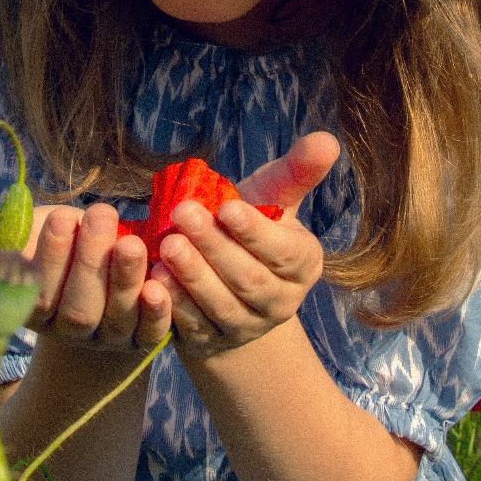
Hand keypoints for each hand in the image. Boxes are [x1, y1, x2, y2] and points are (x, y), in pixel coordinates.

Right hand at [24, 203, 171, 356]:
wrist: (108, 271)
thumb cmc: (66, 241)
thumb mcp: (35, 231)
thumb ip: (10, 228)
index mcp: (35, 310)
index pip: (37, 293)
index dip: (50, 257)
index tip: (61, 217)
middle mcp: (70, 331)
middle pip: (78, 310)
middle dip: (90, 261)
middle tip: (100, 215)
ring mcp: (108, 339)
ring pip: (115, 318)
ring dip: (124, 280)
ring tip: (131, 243)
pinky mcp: (143, 339)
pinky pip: (150, 334)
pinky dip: (156, 312)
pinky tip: (158, 284)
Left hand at [153, 132, 338, 358]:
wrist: (223, 277)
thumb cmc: (247, 225)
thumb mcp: (272, 197)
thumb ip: (296, 172)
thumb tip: (327, 139)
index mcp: (303, 264)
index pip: (284, 252)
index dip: (255, 232)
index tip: (226, 207)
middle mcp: (281, 302)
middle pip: (249, 279)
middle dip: (215, 247)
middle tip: (183, 214)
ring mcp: (247, 327)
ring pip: (221, 305)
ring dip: (193, 276)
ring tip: (167, 245)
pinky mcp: (212, 342)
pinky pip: (193, 327)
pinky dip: (174, 306)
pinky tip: (153, 281)